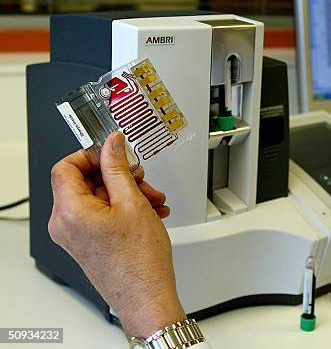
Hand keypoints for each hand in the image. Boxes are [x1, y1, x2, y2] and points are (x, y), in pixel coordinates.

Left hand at [49, 132, 186, 338]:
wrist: (146, 297)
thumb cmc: (139, 261)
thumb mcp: (132, 202)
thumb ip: (118, 168)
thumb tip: (111, 144)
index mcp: (69, 211)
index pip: (66, 166)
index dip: (91, 154)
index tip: (113, 153)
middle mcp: (65, 224)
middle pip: (86, 182)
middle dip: (119, 177)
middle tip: (142, 180)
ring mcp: (75, 235)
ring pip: (98, 198)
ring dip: (128, 193)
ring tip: (153, 201)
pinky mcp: (87, 243)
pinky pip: (101, 214)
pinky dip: (124, 208)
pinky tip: (149, 212)